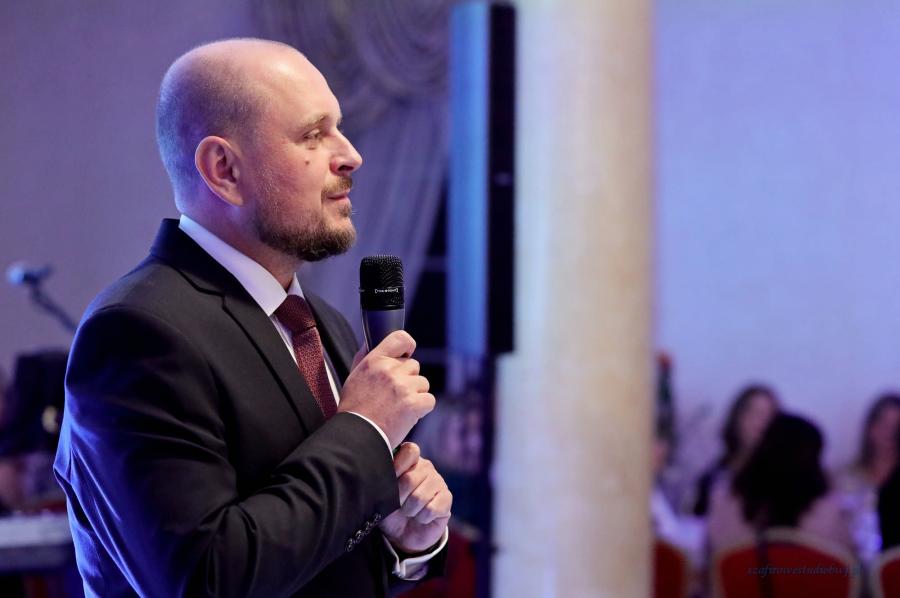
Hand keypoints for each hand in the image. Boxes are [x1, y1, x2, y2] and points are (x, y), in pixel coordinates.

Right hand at [338, 331, 434, 447]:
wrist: (356, 435)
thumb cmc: (354, 409)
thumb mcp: (354, 377)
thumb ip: (364, 358)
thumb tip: (368, 342)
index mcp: (374, 361)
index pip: (400, 338)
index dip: (408, 346)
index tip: (406, 355)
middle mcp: (389, 370)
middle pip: (414, 366)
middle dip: (408, 380)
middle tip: (394, 396)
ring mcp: (402, 386)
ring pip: (423, 383)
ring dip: (415, 395)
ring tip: (399, 408)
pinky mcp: (413, 404)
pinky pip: (429, 400)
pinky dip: (422, 409)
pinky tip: (407, 417)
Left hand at [379, 442, 451, 553]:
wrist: (403, 534)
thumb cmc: (390, 510)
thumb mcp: (382, 494)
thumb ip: (383, 479)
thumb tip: (382, 470)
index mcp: (409, 460)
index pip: (410, 450)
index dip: (398, 467)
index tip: (389, 481)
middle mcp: (425, 467)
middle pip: (410, 478)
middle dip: (398, 498)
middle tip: (397, 505)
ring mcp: (438, 481)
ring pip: (419, 497)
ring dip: (409, 511)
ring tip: (408, 512)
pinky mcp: (447, 498)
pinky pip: (431, 510)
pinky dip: (421, 518)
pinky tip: (421, 517)